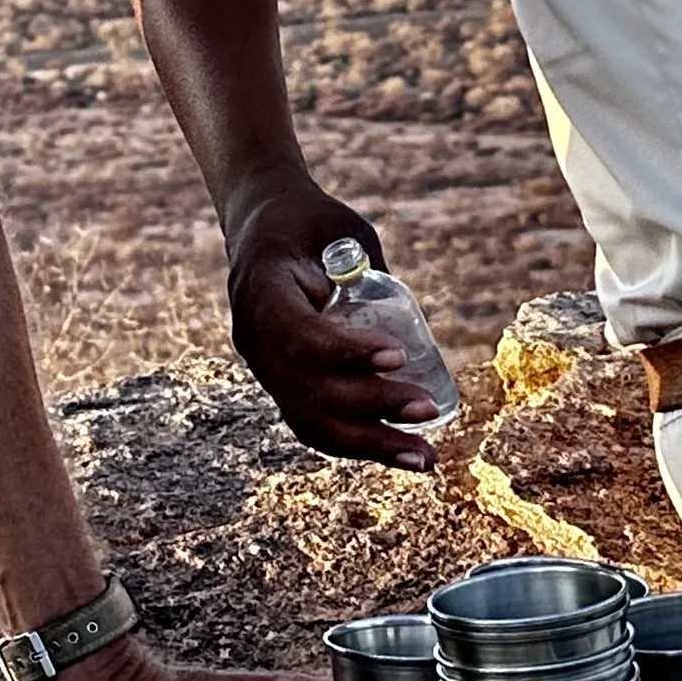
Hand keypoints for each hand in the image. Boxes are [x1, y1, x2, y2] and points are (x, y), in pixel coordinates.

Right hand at [224, 178, 443, 469]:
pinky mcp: (281, 385)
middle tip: (427, 408)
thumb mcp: (341, 229)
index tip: (397, 354)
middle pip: (306, 391)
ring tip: (424, 458)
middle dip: (370, 407)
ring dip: (369, 444)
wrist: (262, 228)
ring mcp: (263, 368)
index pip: (297, 336)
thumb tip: (412, 325)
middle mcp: (253, 338)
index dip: (344, 353)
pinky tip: (401, 453)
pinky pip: (315, 424)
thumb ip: (371, 271)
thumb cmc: (310, 222)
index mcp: (261, 290)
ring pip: (309, 421)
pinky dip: (359, 443)